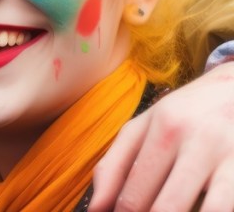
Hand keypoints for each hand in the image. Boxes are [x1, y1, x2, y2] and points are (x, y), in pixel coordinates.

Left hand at [89, 62, 233, 211]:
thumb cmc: (188, 113)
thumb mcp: (146, 126)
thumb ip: (115, 164)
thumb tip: (96, 209)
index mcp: (161, 126)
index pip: (129, 187)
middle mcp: (193, 138)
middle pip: (159, 205)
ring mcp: (224, 153)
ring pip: (195, 209)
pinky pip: (223, 207)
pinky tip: (197, 211)